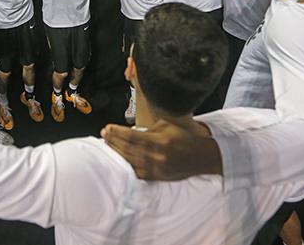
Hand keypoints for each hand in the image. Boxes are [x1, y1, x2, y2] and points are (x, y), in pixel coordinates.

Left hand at [100, 120, 221, 180]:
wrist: (200, 156)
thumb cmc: (182, 137)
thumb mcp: (166, 125)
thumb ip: (147, 128)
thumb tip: (129, 131)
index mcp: (159, 141)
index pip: (132, 136)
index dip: (117, 132)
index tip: (107, 128)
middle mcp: (157, 155)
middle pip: (128, 149)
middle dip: (113, 141)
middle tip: (104, 134)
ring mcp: (156, 168)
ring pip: (130, 161)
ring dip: (117, 152)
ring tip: (107, 144)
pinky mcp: (157, 177)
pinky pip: (137, 172)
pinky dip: (126, 165)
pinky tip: (118, 159)